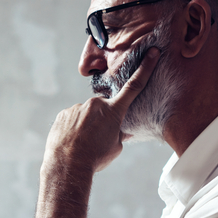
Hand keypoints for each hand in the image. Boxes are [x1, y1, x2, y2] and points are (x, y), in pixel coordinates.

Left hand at [45, 47, 160, 173]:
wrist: (68, 165)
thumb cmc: (96, 158)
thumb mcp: (115, 147)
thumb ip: (119, 134)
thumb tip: (122, 131)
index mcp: (114, 111)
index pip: (134, 86)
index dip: (145, 68)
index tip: (153, 53)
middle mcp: (96, 104)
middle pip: (103, 108)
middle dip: (102, 119)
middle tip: (97, 138)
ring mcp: (78, 108)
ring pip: (86, 114)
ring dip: (86, 125)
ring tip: (83, 143)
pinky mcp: (64, 114)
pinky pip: (72, 119)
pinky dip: (73, 129)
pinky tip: (72, 141)